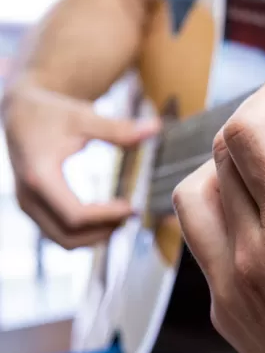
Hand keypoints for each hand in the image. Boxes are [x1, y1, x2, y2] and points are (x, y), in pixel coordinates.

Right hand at [2, 83, 158, 248]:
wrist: (21, 112)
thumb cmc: (51, 113)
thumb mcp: (83, 117)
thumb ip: (118, 128)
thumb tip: (154, 128)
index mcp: (39, 177)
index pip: (75, 215)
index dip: (106, 217)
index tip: (132, 207)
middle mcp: (29, 197)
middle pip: (69, 235)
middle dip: (103, 231)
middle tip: (132, 216)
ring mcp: (28, 205)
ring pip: (62, 240)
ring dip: (95, 237)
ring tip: (123, 218)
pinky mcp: (33, 207)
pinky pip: (58, 233)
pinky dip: (84, 233)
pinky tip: (107, 218)